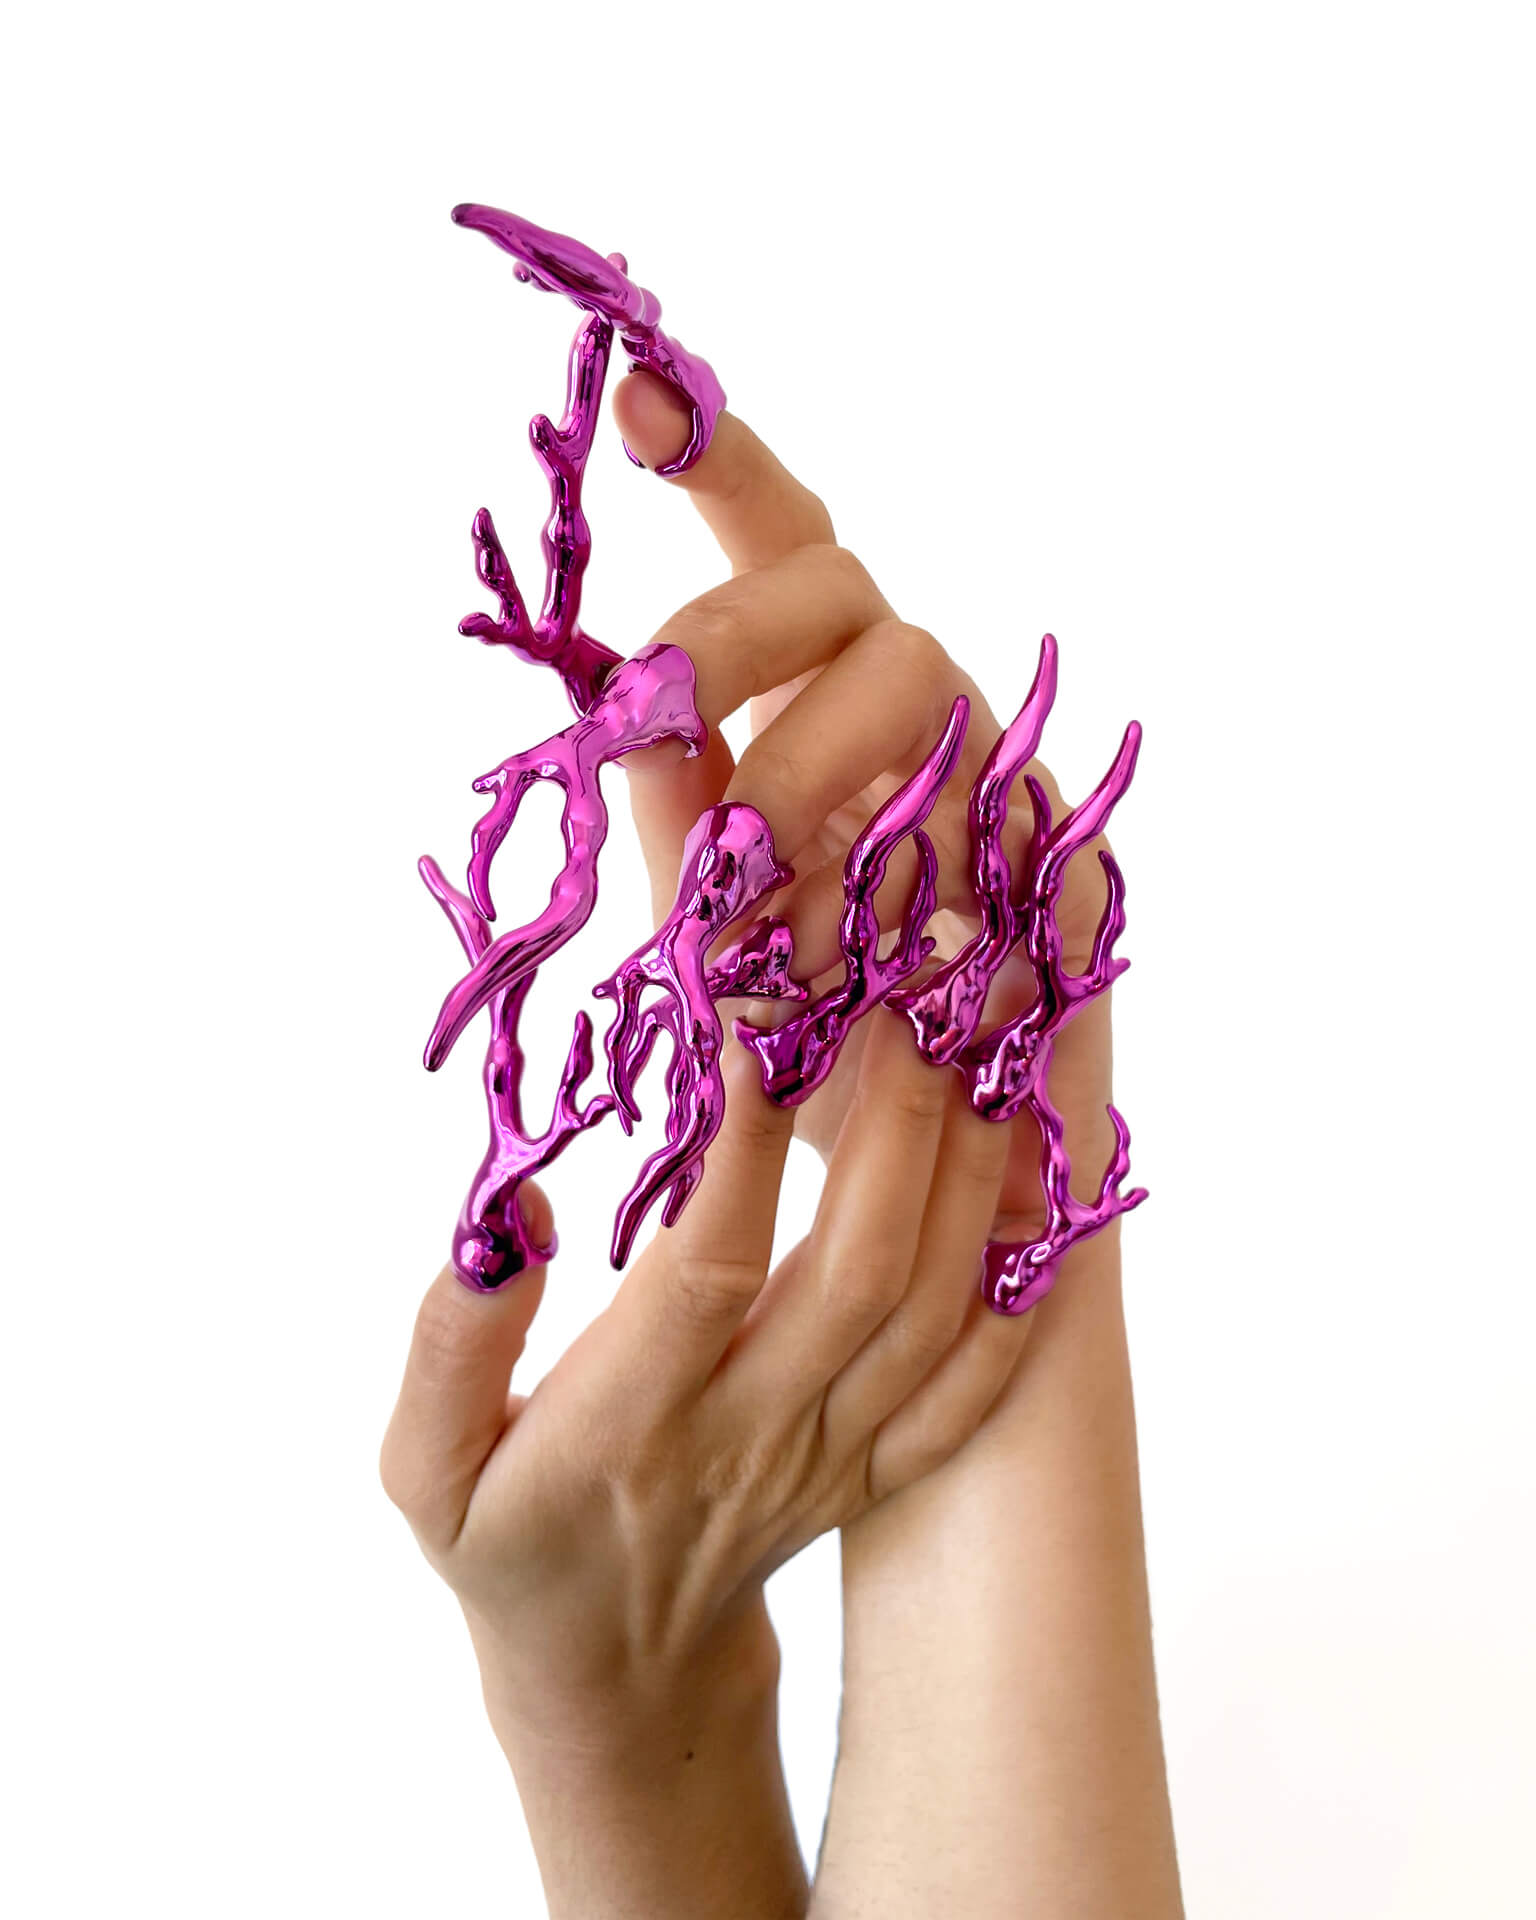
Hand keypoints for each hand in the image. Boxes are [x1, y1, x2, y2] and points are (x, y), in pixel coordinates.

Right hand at [381, 1005, 1020, 1914]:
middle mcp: (752, 1434)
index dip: (742, 1144)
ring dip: (976, 1166)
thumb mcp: (422, 1463)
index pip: (705, 1267)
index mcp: (628, 1421)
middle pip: (857, 1271)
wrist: (615, 1666)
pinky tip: (1042, 1173)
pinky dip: (1026, 1280)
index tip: (765, 1015)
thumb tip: (517, 1214)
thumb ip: (450, 1343)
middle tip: (922, 976)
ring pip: (935, 1310)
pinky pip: (979, 1382)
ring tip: (996, 1030)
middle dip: (900, 1114)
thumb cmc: (509, 1537)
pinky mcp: (884, 1465)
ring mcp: (835, 1453)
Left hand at [612, 373, 1123, 1259]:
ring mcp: (998, 773)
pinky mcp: (1073, 858)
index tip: (638, 390)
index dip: (719, 459)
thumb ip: (685, 821)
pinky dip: (912, 887)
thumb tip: (627, 717)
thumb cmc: (816, 1062)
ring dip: (810, 788)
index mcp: (816, 706)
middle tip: (664, 720)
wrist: (942, 1202)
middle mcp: (912, 714)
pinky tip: (877, 972)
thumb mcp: (720, 938)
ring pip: (913, 684)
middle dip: (733, 635)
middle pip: (833, 584)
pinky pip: (997, 816)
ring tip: (770, 934)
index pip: (778, 551)